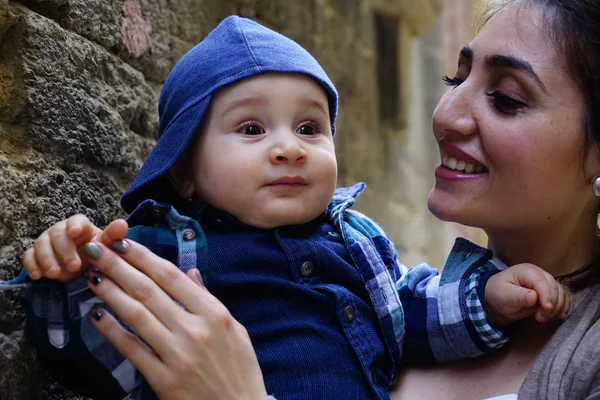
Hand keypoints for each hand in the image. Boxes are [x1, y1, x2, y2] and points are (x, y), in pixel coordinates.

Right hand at [22, 215, 126, 282]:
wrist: (84, 268)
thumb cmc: (97, 253)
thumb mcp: (107, 247)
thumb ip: (113, 237)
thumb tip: (122, 224)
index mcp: (80, 226)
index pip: (76, 221)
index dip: (74, 225)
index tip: (74, 233)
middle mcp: (61, 230)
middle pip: (57, 234)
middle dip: (64, 251)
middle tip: (74, 267)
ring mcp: (47, 242)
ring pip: (41, 245)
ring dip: (47, 259)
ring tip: (55, 274)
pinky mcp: (36, 255)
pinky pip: (29, 256)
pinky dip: (31, 265)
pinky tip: (37, 275)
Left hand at [81, 229, 267, 399]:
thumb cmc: (241, 369)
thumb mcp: (235, 329)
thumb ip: (209, 300)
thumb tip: (189, 274)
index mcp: (214, 313)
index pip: (171, 277)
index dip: (144, 257)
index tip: (124, 243)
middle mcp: (194, 329)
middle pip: (148, 290)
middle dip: (119, 266)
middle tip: (97, 250)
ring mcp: (177, 355)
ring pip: (136, 315)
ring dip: (111, 293)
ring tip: (93, 276)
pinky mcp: (163, 379)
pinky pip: (132, 349)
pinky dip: (112, 331)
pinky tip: (97, 316)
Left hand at [484, 263, 571, 326]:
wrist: (498, 299)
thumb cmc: (498, 293)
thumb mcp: (504, 295)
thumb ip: (518, 296)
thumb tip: (533, 297)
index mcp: (527, 271)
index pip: (542, 281)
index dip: (547, 295)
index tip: (546, 308)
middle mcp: (539, 274)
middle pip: (554, 288)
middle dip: (551, 304)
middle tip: (539, 318)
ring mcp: (546, 283)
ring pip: (561, 294)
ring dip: (557, 308)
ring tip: (542, 318)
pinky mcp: (550, 293)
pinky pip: (563, 298)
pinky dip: (562, 307)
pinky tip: (559, 316)